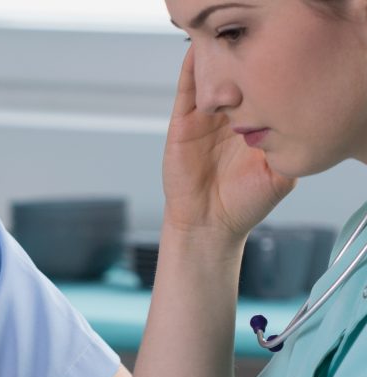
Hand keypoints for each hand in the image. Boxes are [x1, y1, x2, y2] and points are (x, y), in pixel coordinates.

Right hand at [162, 47, 295, 240]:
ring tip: (229, 47)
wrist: (210, 223)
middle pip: (238, 76)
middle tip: (255, 49)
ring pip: (212, 78)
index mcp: (257, 124)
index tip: (279, 59)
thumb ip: (288, 147)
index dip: (271, 70)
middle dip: (247, 60)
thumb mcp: (280, 174)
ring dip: (219, 60)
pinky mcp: (183, 123)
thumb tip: (298, 120)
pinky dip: (191, 69)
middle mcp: (232, 118)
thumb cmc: (245, 203)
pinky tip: (197, 51)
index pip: (264, 87)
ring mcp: (206, 118)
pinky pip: (186, 90)